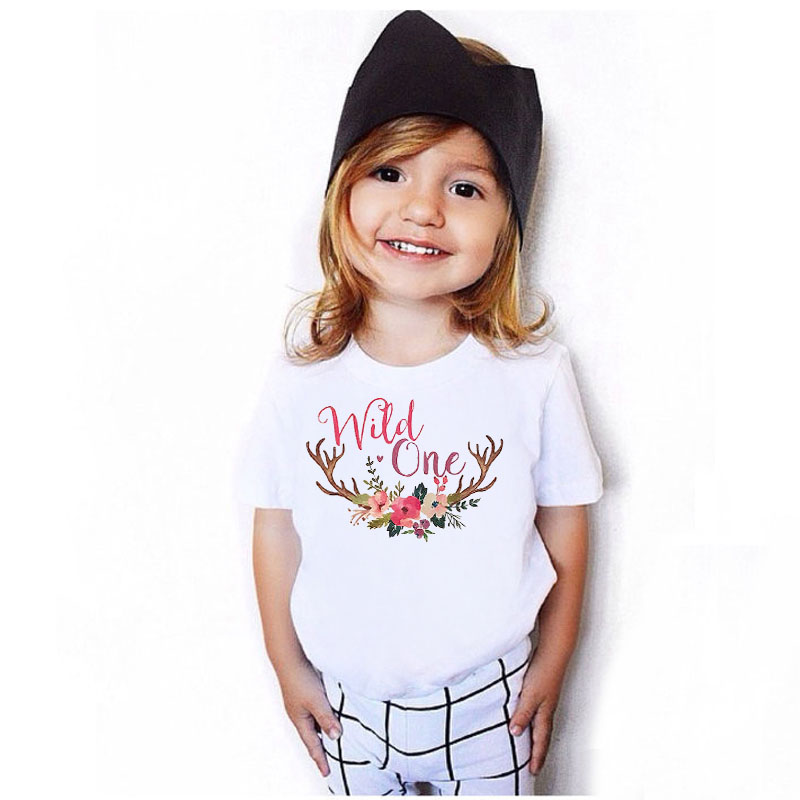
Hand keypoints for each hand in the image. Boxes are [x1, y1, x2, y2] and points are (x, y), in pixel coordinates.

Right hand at [278, 659, 341, 776]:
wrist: (290, 656)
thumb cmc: (300, 678)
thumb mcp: (316, 700)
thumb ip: (326, 718)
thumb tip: (336, 737)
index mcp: (300, 719)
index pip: (312, 745)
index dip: (320, 759)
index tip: (326, 773)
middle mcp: (300, 714)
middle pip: (312, 736)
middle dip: (321, 748)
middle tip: (329, 762)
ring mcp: (302, 703)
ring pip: (315, 722)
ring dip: (323, 731)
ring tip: (333, 741)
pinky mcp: (307, 692)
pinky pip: (317, 710)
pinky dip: (324, 716)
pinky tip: (331, 714)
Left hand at [507, 655, 565, 775]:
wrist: (553, 652)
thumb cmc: (544, 672)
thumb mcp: (529, 695)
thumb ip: (522, 714)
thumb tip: (515, 732)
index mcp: (545, 714)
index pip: (540, 741)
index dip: (536, 757)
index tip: (533, 771)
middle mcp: (546, 709)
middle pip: (543, 736)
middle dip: (538, 752)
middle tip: (534, 765)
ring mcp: (545, 700)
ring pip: (541, 725)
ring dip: (536, 738)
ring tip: (530, 747)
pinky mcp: (542, 691)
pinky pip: (538, 713)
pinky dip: (533, 722)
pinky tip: (527, 718)